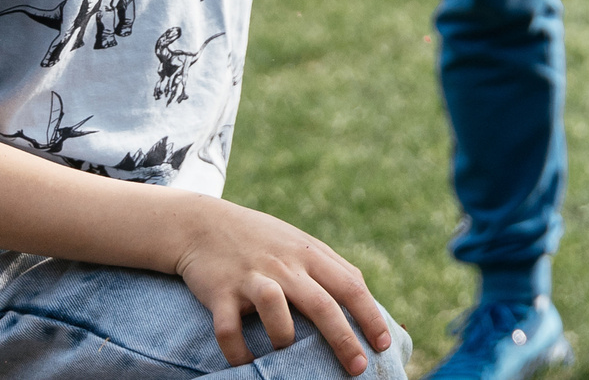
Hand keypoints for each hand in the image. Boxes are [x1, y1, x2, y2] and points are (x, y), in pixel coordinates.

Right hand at [173, 199, 392, 373]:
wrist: (203, 224)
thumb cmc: (262, 241)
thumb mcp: (301, 245)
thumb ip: (331, 269)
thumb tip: (367, 301)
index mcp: (309, 254)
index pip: (350, 284)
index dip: (370, 315)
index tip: (385, 343)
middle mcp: (284, 264)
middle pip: (321, 302)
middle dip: (343, 338)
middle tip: (358, 368)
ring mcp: (251, 277)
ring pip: (276, 309)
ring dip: (284, 337)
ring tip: (286, 353)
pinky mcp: (219, 291)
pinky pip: (229, 329)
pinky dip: (238, 351)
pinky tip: (245, 362)